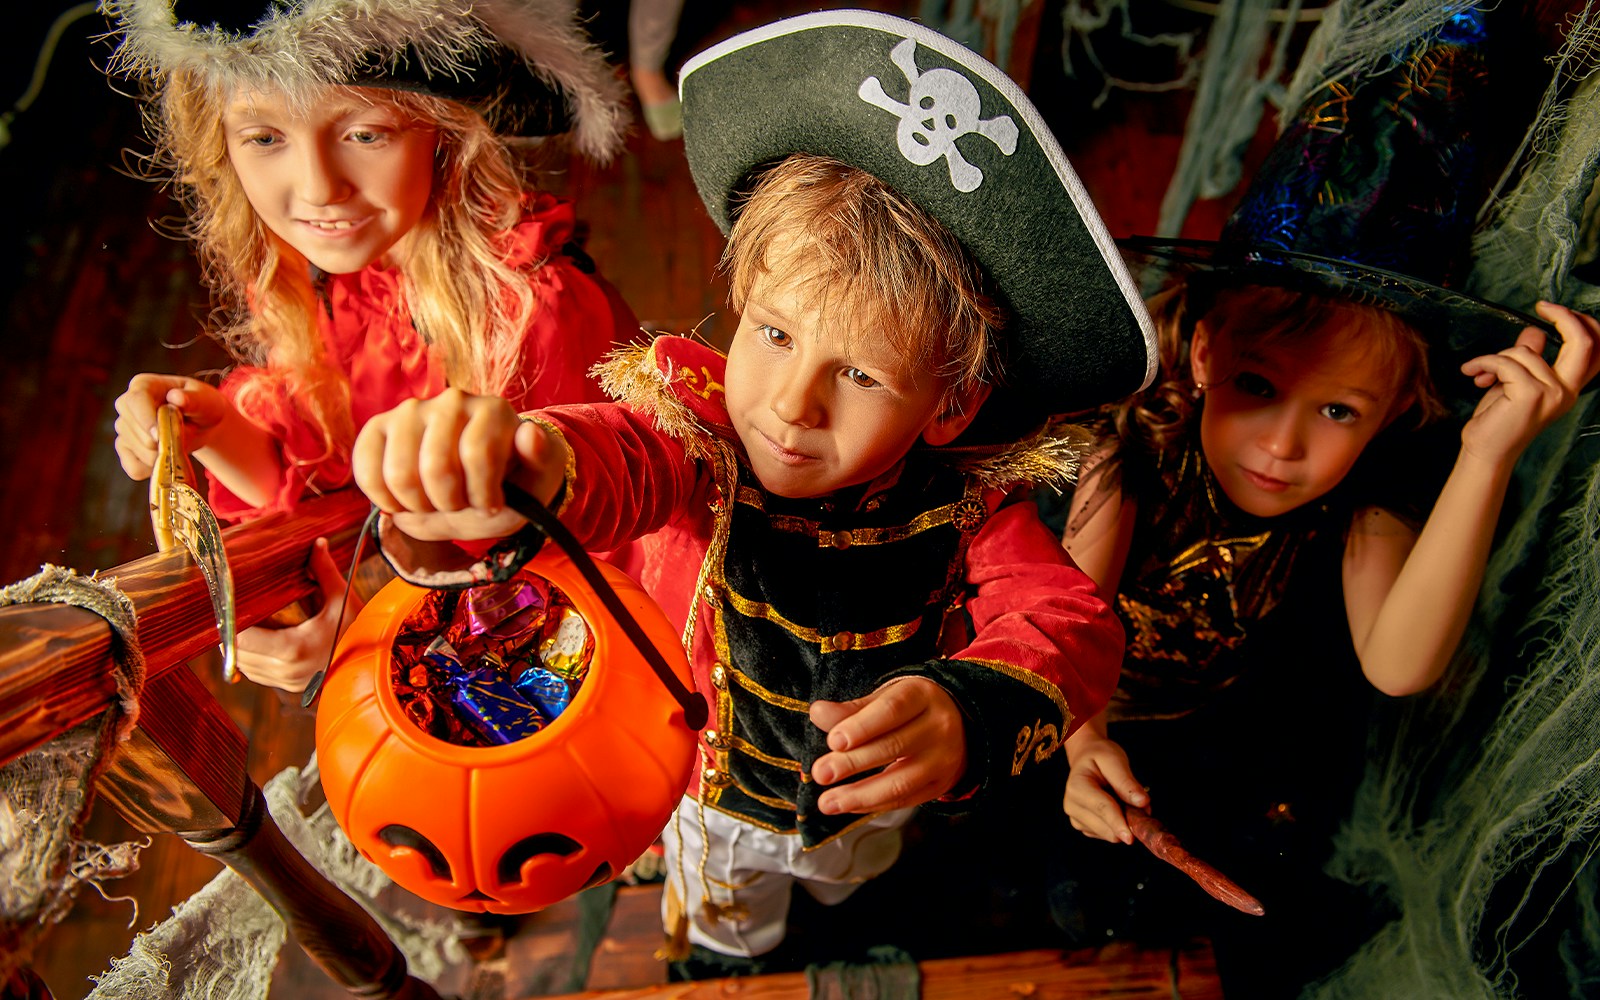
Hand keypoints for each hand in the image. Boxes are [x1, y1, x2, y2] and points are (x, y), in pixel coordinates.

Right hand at [112, 374, 234, 480]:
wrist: (203, 424)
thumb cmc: (203, 406)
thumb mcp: (205, 399)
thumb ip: (193, 399)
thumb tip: (176, 397)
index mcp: (143, 385)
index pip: (135, 401)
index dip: (146, 420)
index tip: (159, 435)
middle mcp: (126, 405)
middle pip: (135, 431)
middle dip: (163, 441)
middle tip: (184, 434)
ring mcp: (123, 428)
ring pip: (138, 452)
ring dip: (164, 454)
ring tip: (178, 441)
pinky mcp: (125, 449)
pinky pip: (135, 469)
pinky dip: (154, 469)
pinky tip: (167, 457)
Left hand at [236, 538, 360, 692]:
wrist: (378, 667)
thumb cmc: (362, 633)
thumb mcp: (344, 599)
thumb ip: (324, 571)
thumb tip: (316, 543)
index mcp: (292, 648)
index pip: (241, 637)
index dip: (230, 620)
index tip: (228, 601)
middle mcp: (284, 670)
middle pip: (237, 652)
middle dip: (233, 631)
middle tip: (233, 608)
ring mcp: (286, 682)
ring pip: (244, 665)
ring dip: (241, 645)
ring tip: (246, 621)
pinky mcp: (290, 687)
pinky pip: (257, 673)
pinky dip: (252, 657)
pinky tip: (261, 637)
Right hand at [352, 389, 566, 540]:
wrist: (475, 483)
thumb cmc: (508, 483)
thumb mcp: (535, 481)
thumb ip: (540, 460)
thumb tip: (530, 433)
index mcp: (493, 410)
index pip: (478, 454)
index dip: (482, 495)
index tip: (491, 505)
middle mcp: (450, 401)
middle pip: (436, 468)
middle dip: (450, 504)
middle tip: (460, 505)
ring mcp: (410, 411)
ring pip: (400, 474)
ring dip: (419, 506)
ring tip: (435, 503)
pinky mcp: (378, 427)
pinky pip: (366, 469)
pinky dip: (384, 499)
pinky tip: (404, 503)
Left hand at [808, 676, 966, 814]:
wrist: (960, 725)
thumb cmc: (912, 709)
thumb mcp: (886, 698)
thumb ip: (852, 709)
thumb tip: (818, 712)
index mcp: (922, 696)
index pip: (891, 710)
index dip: (862, 726)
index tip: (833, 741)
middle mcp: (938, 727)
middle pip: (894, 747)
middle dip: (853, 763)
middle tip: (821, 773)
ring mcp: (943, 759)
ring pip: (900, 782)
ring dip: (860, 795)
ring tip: (827, 802)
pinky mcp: (940, 785)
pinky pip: (904, 800)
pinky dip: (873, 805)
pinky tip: (848, 805)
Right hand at [1062, 732, 1147, 843]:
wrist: (1086, 758)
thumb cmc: (1099, 755)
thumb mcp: (1114, 759)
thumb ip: (1127, 781)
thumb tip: (1143, 802)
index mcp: (1077, 786)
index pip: (1101, 808)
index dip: (1118, 822)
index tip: (1131, 838)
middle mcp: (1072, 806)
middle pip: (1105, 827)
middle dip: (1127, 821)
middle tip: (1140, 806)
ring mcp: (1076, 819)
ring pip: (1108, 834)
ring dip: (1123, 822)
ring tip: (1122, 801)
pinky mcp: (1084, 827)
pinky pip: (1107, 835)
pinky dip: (1117, 825)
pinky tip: (1115, 808)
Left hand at [1459, 303, 1599, 466]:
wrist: (1485, 450)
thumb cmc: (1499, 417)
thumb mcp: (1516, 380)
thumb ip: (1530, 356)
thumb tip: (1535, 329)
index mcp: (1569, 387)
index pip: (1594, 349)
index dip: (1582, 323)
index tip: (1553, 310)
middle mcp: (1567, 391)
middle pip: (1583, 342)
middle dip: (1564, 316)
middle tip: (1543, 307)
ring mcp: (1552, 393)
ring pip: (1524, 351)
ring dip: (1495, 357)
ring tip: (1480, 374)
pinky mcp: (1530, 394)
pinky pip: (1504, 362)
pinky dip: (1483, 363)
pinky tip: (1472, 373)